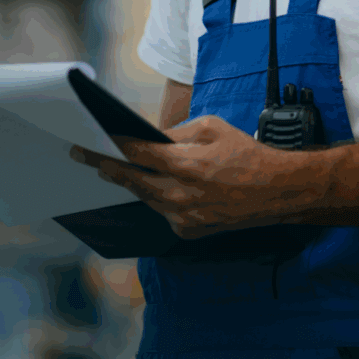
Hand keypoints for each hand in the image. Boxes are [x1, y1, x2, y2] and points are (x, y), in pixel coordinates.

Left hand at [70, 115, 329, 238]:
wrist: (275, 191)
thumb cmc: (245, 153)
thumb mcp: (211, 127)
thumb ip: (176, 133)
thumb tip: (149, 138)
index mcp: (185, 164)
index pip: (136, 154)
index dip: (111, 145)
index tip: (91, 139)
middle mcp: (180, 194)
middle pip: (132, 180)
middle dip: (106, 166)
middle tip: (83, 155)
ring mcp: (183, 216)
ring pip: (144, 197)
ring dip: (128, 182)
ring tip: (108, 168)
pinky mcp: (188, 230)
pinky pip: (162, 211)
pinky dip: (155, 196)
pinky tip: (151, 185)